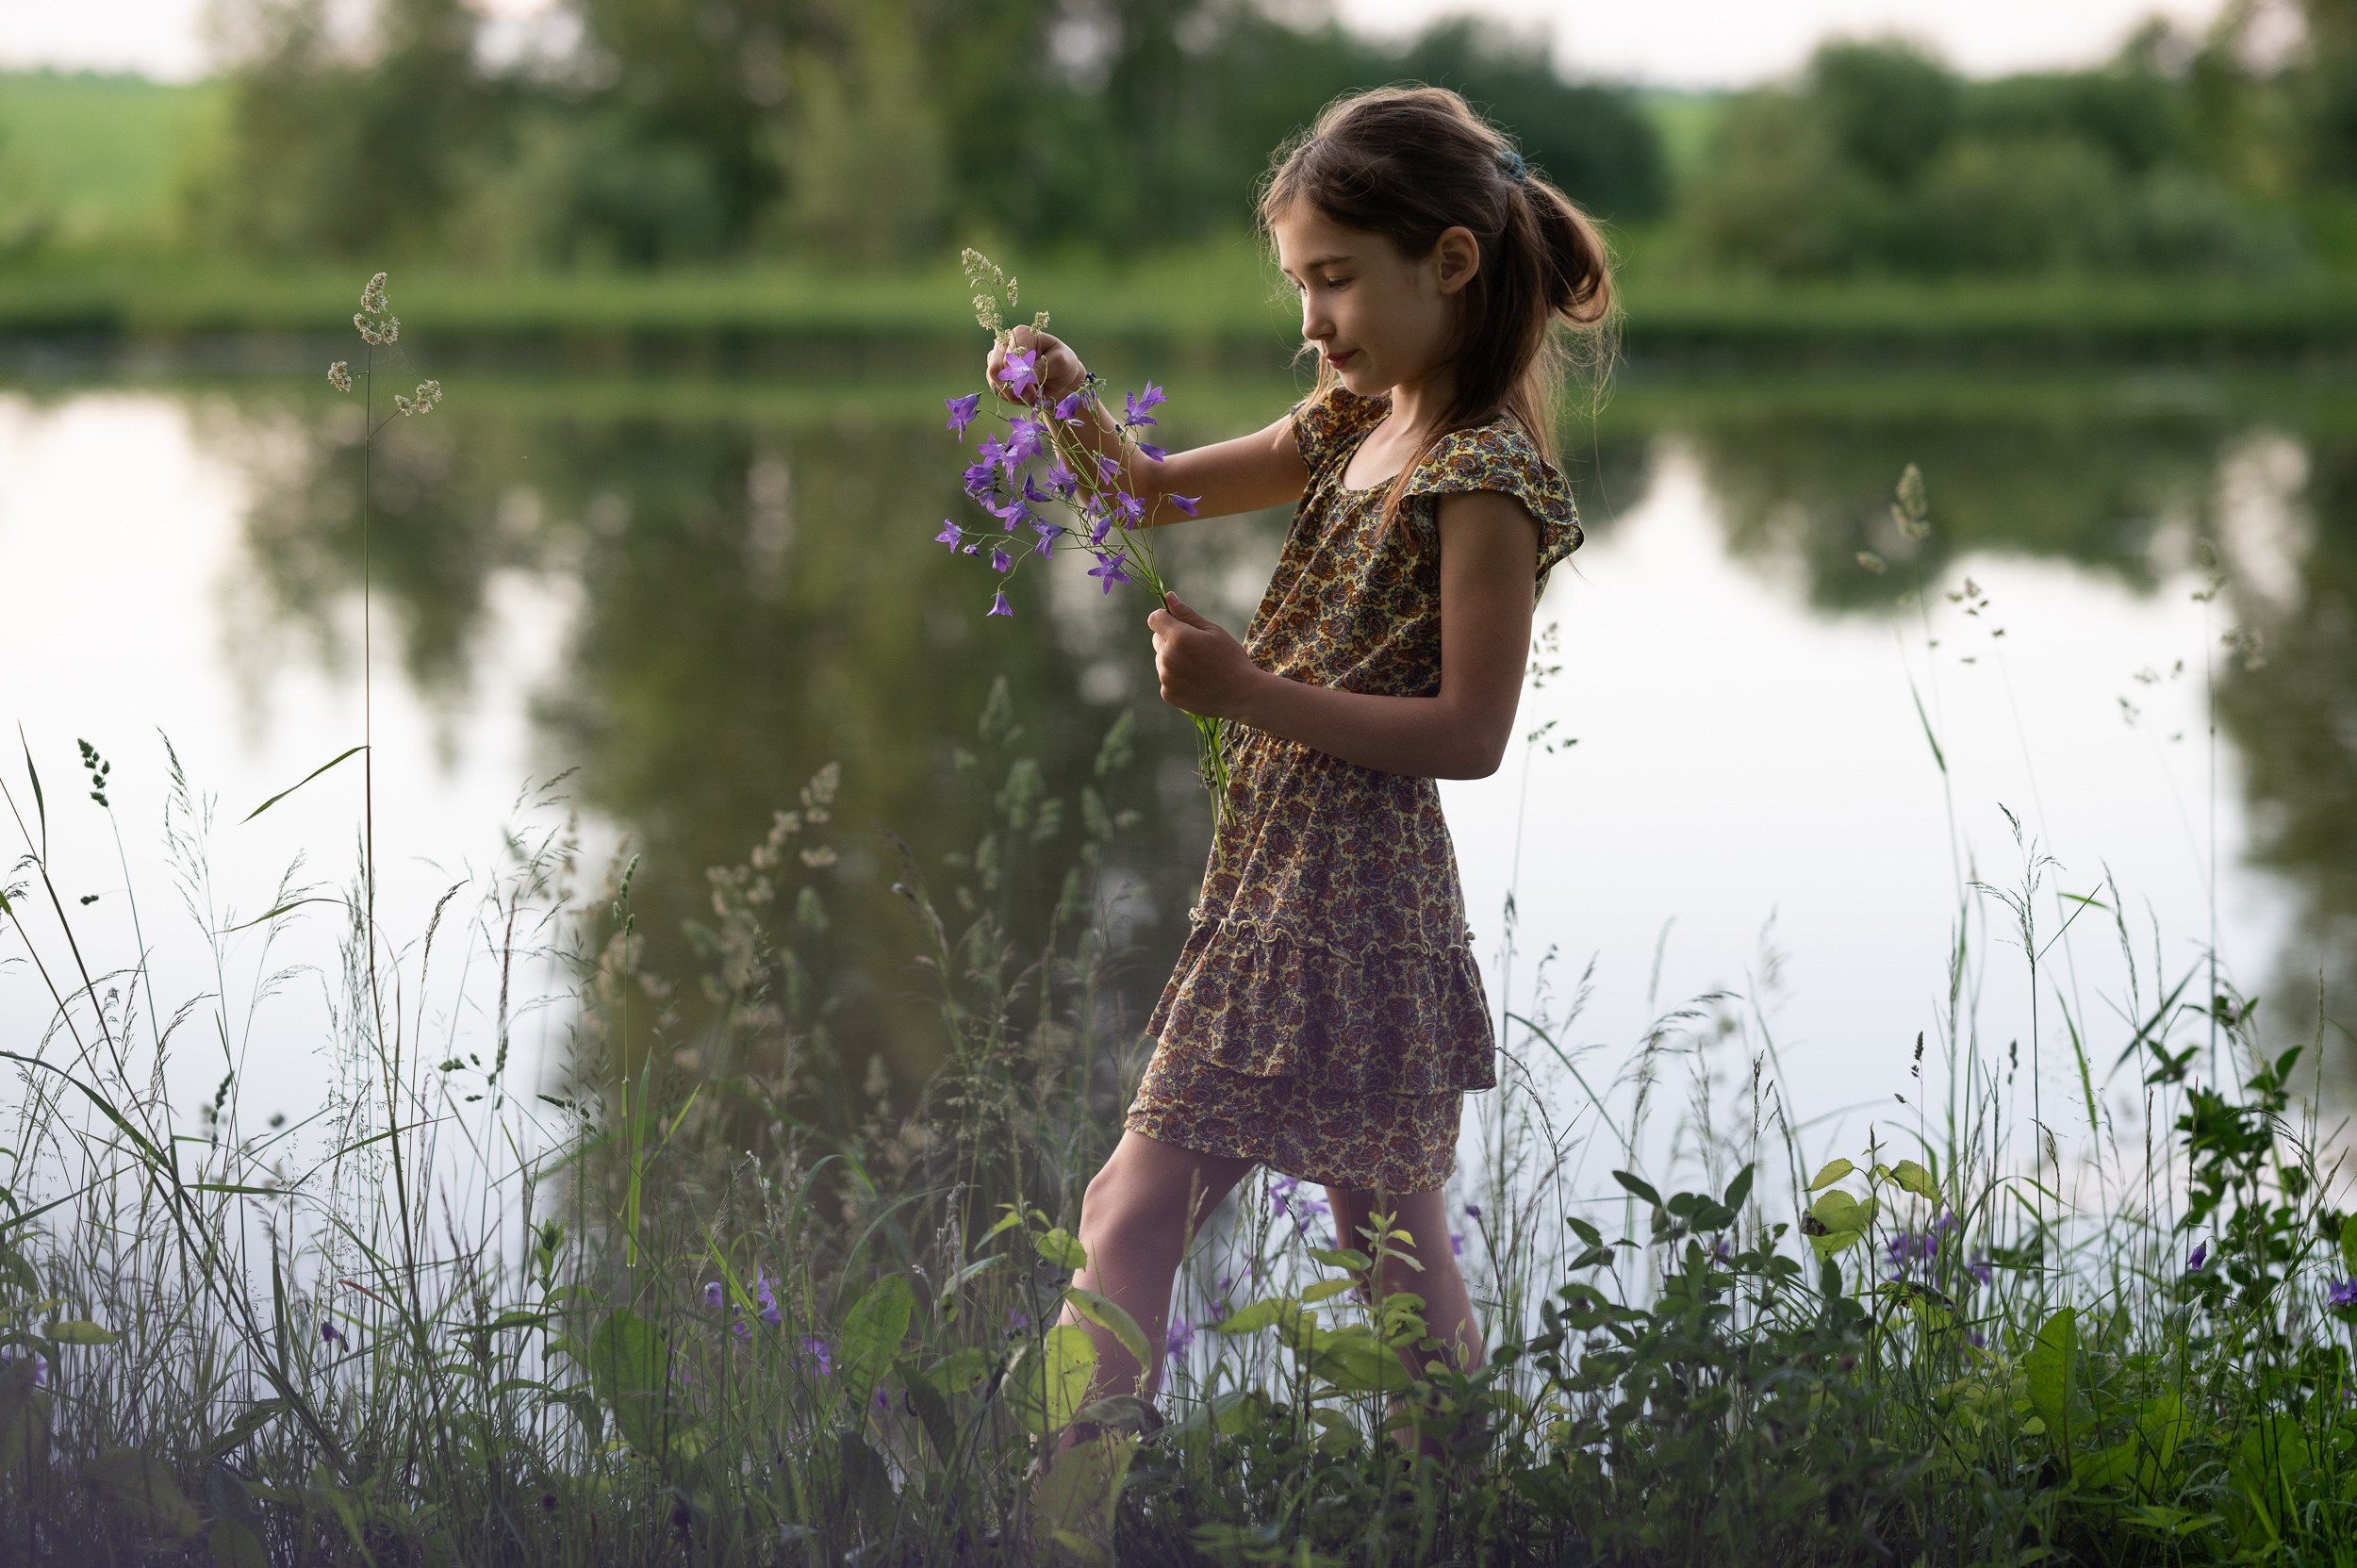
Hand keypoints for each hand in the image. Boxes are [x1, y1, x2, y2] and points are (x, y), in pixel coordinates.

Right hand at [985, 324, 1085, 405]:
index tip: (1033, 391)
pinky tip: (1025, 396)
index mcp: (1021, 334)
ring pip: (994, 382)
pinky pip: (997, 390)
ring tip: (1031, 396)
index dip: (1018, 378)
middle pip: (995, 369)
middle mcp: (1006, 344)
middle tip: (1031, 396)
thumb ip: (1039, 368)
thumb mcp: (1059, 363)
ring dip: (1012, 394)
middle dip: (1013, 389)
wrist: (1062, 376)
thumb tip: (1021, 381)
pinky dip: (1011, 397)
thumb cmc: (1063, 363)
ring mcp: (999, 358)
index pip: (1009, 359)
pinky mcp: (998, 374)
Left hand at [1149, 593, 1261, 719]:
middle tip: (1196, 648)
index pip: (1155, 619)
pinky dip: (1176, 678)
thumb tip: (1168, 597)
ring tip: (1199, 667)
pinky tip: (1196, 681)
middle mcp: (1167, 658)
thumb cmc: (1231, 658)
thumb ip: (1187, 614)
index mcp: (1178, 638)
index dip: (1165, 618)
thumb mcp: (1213, 631)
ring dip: (1173, 659)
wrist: (1241, 694)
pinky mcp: (1167, 694)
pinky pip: (1166, 678)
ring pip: (1161, 660)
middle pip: (1157, 639)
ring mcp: (1165, 678)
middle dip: (1170, 639)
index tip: (1178, 623)